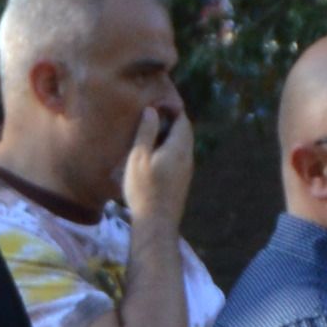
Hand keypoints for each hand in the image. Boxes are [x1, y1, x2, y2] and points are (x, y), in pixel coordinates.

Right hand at [118, 94, 194, 246]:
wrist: (157, 223)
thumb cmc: (145, 189)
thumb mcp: (139, 158)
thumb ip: (146, 132)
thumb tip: (151, 110)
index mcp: (179, 147)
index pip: (182, 119)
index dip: (172, 108)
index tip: (158, 103)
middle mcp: (187, 157)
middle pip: (184, 132)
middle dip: (172, 121)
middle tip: (154, 115)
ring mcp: (187, 170)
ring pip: (182, 145)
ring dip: (170, 136)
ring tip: (151, 134)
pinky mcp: (182, 181)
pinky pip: (179, 157)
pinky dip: (169, 149)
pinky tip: (154, 155)